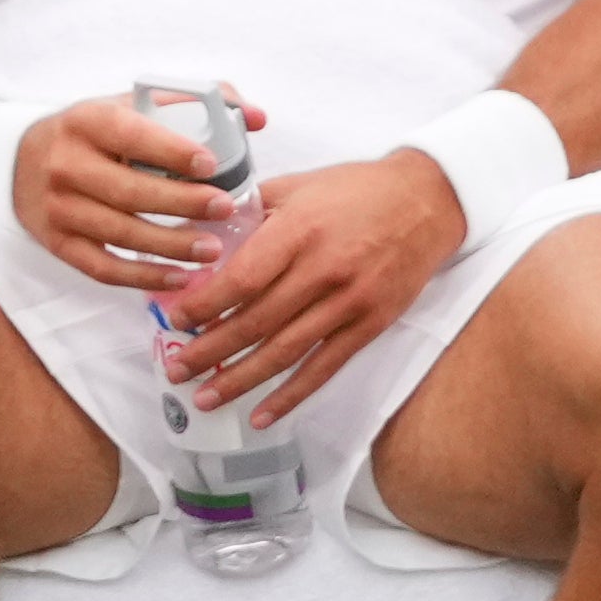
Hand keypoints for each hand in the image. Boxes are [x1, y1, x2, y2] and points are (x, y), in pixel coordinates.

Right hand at [14, 91, 257, 293]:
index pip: (131, 136)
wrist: (21, 161)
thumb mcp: (130, 105)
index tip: (212, 163)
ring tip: (213, 249)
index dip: (172, 151)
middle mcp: (66, 164)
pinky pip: (103, 268)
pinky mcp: (58, 243)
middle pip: (129, 191)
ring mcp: (59, 208)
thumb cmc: (95, 133)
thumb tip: (257, 118)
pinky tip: (180, 277)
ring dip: (170, 246)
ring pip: (120, 234)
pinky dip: (143, 278)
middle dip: (182, 202)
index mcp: (88, 121)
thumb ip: (195, 104)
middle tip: (224, 207)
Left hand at [160, 153, 463, 428]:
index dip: (204, 305)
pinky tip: (262, 415)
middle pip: (257, 321)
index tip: (173, 320)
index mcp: (299, 230)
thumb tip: (195, 237)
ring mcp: (350, 302)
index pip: (242, 278)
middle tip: (176, 370)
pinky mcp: (371, 324)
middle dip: (210, 350)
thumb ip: (248, 212)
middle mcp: (323, 269)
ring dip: (241, 379)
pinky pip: (324, 367)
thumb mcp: (296, 185)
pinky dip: (292, 395)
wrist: (427, 201)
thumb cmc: (355, 190)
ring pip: (285, 352)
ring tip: (204, 398)